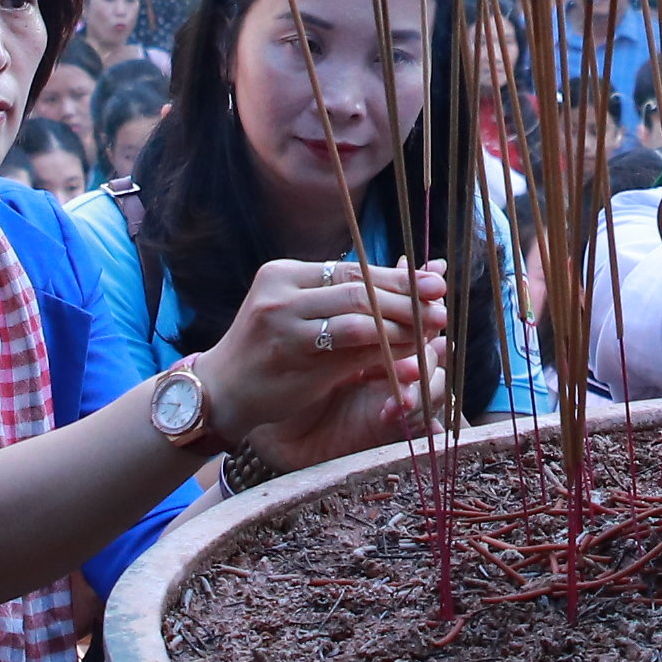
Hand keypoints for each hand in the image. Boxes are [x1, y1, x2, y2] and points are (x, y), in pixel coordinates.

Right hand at [202, 257, 448, 459]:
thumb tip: (415, 272)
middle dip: (406, 299)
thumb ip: (347, 296)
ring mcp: (283, 328)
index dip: (396, 277)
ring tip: (430, 332)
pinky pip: (349, 355)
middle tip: (441, 306)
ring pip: (357, 322)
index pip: (351, 269)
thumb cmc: (268, 348)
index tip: (434, 281)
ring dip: (400, 328)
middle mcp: (280, 295)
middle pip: (357, 291)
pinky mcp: (292, 361)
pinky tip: (405, 357)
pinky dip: (382, 354)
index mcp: (282, 273)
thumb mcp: (298, 311)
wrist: (220, 391)